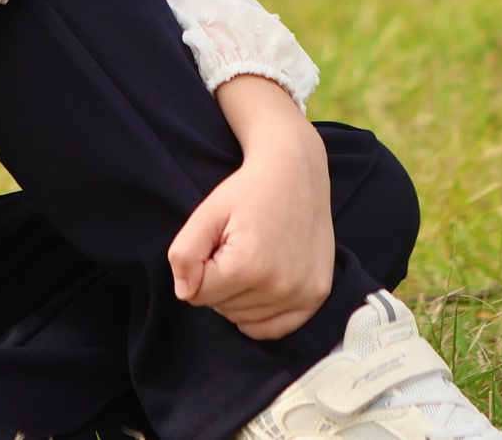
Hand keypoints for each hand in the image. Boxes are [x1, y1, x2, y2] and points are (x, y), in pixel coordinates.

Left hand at [167, 78, 334, 339]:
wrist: (297, 172)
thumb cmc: (249, 191)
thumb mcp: (207, 212)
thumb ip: (185, 253)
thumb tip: (184, 292)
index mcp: (248, 266)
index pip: (198, 294)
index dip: (198, 268)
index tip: (215, 243)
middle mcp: (279, 286)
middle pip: (222, 308)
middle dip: (219, 282)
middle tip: (235, 246)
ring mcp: (301, 294)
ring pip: (244, 319)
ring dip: (239, 296)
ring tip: (253, 257)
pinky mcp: (316, 296)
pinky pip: (275, 328)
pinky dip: (261, 314)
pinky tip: (262, 285)